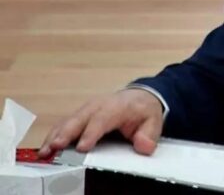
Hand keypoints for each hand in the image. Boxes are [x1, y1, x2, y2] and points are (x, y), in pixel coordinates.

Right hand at [38, 88, 163, 157]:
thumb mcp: (153, 122)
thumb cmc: (143, 111)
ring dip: (55, 135)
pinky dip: (53, 135)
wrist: (139, 97)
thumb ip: (149, 135)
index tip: (83, 147)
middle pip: (80, 118)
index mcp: (117, 106)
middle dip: (66, 133)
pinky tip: (45, 148)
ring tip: (45, 151)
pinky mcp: (79, 115)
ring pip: (68, 121)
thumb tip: (143, 146)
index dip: (92, 133)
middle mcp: (98, 106)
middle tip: (55, 147)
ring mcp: (86, 109)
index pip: (103, 119)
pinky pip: (63, 124)